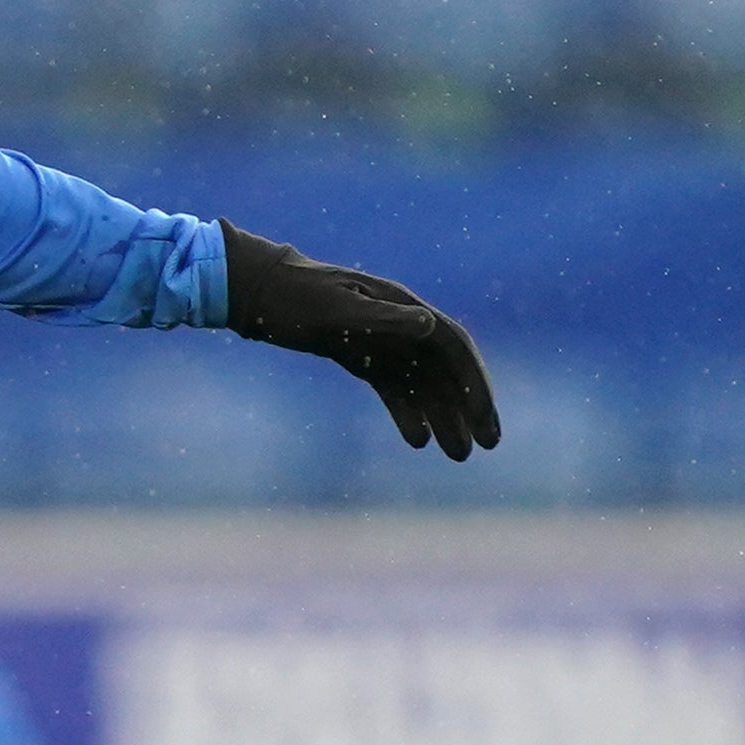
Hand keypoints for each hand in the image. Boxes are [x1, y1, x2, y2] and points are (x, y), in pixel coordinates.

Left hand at [221, 224, 498, 459]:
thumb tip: (429, 324)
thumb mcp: (337, 309)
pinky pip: (393, 387)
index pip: (453, 347)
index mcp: (403, 306)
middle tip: (489, 446)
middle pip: (446, 370)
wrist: (255, 289)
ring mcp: (380, 340)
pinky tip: (417, 441)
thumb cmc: (295, 296)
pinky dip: (407, 413)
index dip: (474, 383)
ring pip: (422, 383)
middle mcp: (400, 323)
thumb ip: (382, 319)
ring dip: (444, 416)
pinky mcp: (359, 354)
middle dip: (470, 406)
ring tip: (459, 455)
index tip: (484, 418)